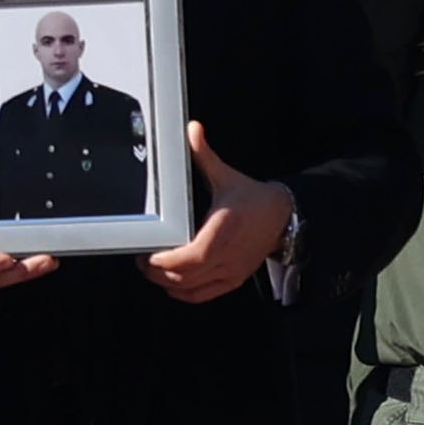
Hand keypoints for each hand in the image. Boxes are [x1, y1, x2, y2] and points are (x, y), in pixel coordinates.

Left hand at [142, 122, 295, 302]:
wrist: (282, 217)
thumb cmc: (252, 198)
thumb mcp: (226, 175)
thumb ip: (204, 154)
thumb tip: (192, 129)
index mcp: (224, 229)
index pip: (193, 256)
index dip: (167, 261)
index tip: (148, 254)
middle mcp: (228, 254)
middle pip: (186, 276)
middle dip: (158, 272)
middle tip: (141, 260)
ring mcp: (232, 270)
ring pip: (192, 288)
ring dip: (167, 283)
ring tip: (152, 269)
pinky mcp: (234, 279)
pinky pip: (203, 295)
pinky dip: (184, 293)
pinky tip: (171, 283)